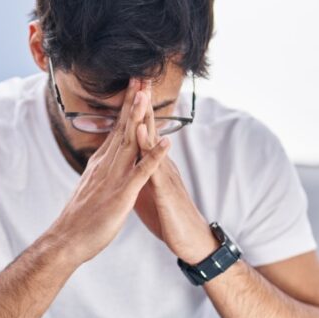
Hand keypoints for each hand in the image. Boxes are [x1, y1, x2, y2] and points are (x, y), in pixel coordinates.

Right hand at [45, 79, 171, 265]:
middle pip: (123, 127)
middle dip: (134, 101)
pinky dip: (154, 157)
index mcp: (102, 163)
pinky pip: (141, 173)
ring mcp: (114, 178)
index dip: (127, 106)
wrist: (67, 240)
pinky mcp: (122, 195)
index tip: (135, 86)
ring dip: (140, 118)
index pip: (117, 129)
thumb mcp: (92, 187)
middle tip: (142, 76)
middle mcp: (107, 165)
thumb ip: (101, 171)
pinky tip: (166, 144)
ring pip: (130, 142)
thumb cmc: (80, 218)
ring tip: (148, 96)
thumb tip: (104, 159)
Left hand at [133, 81, 218, 264]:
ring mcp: (166, 176)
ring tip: (140, 95)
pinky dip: (148, 148)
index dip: (137, 111)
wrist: (191, 241)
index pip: (145, 133)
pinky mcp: (167, 191)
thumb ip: (139, 174)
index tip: (130, 88)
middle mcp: (162, 165)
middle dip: (144, 104)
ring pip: (154, 143)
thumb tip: (127, 164)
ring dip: (147, 118)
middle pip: (151, 129)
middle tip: (138, 76)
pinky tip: (141, 133)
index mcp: (154, 166)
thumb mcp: (149, 192)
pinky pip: (155, 166)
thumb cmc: (170, 217)